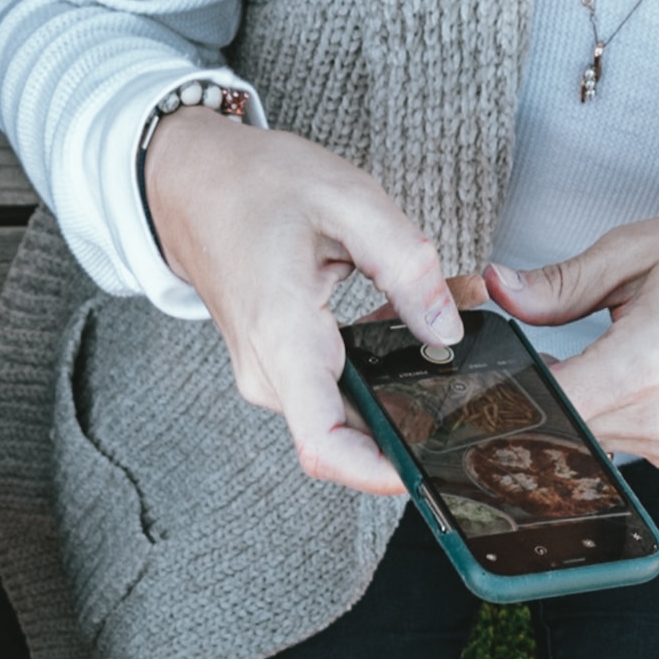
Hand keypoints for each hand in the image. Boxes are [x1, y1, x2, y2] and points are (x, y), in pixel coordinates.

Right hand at [141, 106, 462, 497]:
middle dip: (411, 414)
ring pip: (346, 414)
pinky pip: (333, 391)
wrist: (191, 184)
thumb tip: (448, 331)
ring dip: (397, 387)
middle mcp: (270, 373)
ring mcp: (270, 377)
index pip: (324, 445)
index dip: (379, 473)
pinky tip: (402, 325)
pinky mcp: (278, 370)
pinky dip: (374, 368)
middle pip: (347, 436)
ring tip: (440, 330)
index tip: (426, 469)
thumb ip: (406, 264)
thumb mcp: (347, 199)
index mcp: (281, 336)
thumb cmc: (255, 186)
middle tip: (467, 374)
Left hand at [492, 204, 658, 471]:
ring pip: (577, 438)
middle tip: (510, 360)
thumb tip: (498, 289)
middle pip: (556, 426)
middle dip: (525, 395)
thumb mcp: (638, 249)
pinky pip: (607, 441)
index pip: (548, 402)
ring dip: (558, 406)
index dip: (501, 392)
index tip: (474, 375)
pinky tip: (596, 378)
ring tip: (561, 360)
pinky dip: (590, 414)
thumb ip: (560, 282)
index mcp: (648, 362)